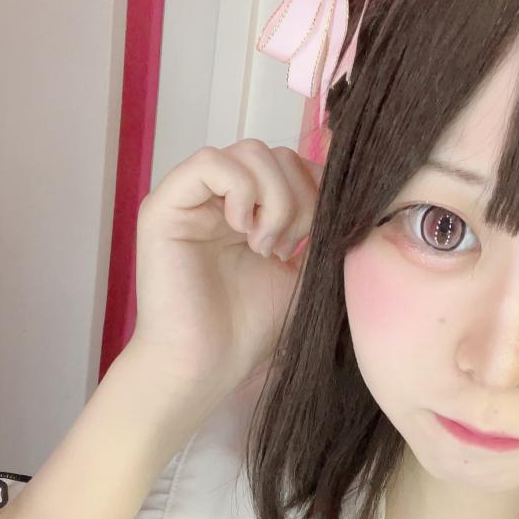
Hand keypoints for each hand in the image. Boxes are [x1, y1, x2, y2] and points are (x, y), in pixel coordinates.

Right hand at [132, 138, 324, 396]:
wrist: (206, 366)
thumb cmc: (249, 330)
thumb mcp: (303, 274)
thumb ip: (321, 233)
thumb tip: (353, 197)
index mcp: (251, 212)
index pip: (294, 165)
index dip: (317, 191)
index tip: (316, 240)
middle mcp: (220, 199)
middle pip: (277, 155)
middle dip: (299, 199)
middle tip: (288, 250)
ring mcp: (192, 199)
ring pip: (250, 152)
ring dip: (275, 199)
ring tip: (265, 247)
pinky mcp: (164, 207)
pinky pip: (211, 163)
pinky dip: (241, 192)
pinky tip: (242, 232)